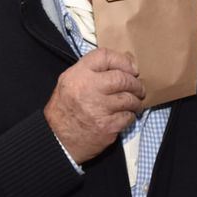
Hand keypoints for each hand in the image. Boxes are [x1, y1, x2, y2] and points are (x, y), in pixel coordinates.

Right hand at [44, 48, 144, 163]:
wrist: (58, 140)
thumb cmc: (65, 109)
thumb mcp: (69, 82)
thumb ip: (92, 71)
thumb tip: (125, 63)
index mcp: (78, 75)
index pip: (105, 56)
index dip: (123, 60)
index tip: (132, 69)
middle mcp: (88, 88)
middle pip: (122, 78)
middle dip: (135, 84)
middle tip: (138, 89)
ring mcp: (98, 108)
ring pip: (129, 98)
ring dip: (135, 101)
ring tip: (133, 103)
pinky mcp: (107, 126)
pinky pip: (128, 117)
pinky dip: (130, 116)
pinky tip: (124, 116)